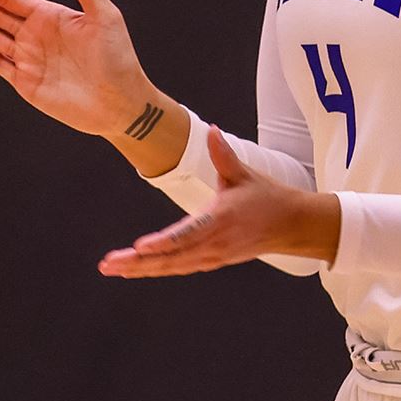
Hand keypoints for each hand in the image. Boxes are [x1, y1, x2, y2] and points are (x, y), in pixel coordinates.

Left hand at [97, 127, 339, 277]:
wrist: (291, 226)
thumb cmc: (266, 197)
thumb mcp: (244, 174)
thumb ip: (223, 153)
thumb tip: (211, 130)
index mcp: (221, 220)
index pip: (187, 233)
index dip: (163, 242)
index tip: (140, 247)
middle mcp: (214, 243)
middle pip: (172, 258)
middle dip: (137, 263)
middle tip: (108, 264)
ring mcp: (213, 256)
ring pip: (172, 266)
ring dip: (141, 269)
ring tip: (112, 269)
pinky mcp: (213, 261)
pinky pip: (180, 268)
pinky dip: (156, 269)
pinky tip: (134, 270)